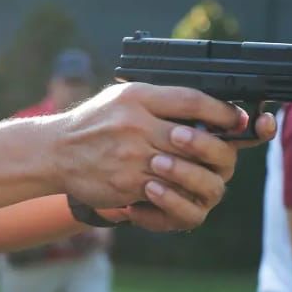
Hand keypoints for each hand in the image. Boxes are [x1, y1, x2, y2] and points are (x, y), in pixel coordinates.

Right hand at [56, 83, 275, 232]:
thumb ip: (160, 100)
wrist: (54, 152)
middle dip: (217, 148)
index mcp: (138, 97)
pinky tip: (178, 191)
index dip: (222, 111)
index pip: (192, 100)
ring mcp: (132, 156)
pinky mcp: (128, 183)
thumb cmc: (93, 123)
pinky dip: (176, 194)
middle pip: (196, 138)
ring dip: (199, 174)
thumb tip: (205, 108)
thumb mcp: (123, 97)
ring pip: (186, 170)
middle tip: (225, 151)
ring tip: (203, 173)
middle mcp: (136, 124)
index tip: (236, 119)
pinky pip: (166, 192)